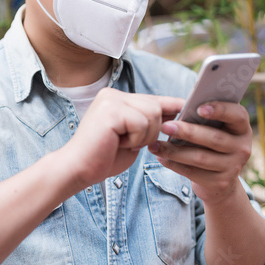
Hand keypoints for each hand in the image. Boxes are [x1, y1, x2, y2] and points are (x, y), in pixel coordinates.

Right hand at [62, 89, 184, 188]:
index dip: (171, 106)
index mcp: (117, 98)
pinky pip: (141, 123)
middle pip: (156, 106)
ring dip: (144, 136)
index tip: (187, 107)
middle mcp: (113, 94)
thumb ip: (149, 123)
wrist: (78, 170)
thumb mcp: (133, 137)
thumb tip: (177, 111)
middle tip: (130, 143)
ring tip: (123, 143)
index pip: (151, 99)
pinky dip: (135, 139)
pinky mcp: (111, 110)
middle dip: (152, 130)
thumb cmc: (104, 157)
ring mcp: (111, 99)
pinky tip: (118, 142)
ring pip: (152, 114)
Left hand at [149, 101, 251, 205]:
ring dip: (174, 151)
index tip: (199, 108)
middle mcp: (242, 148)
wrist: (219, 181)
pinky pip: (193, 172)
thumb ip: (203, 117)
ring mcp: (233, 167)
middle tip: (165, 126)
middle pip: (214, 138)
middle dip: (187, 131)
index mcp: (241, 128)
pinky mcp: (219, 183)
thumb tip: (179, 106)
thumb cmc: (210, 144)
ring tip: (155, 145)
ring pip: (200, 157)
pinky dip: (174, 164)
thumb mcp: (214, 129)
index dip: (220, 110)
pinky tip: (160, 157)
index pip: (238, 115)